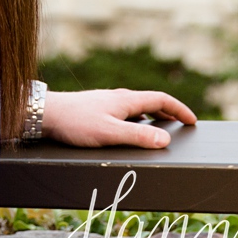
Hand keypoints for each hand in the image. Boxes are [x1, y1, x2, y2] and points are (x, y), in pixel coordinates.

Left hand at [41, 88, 197, 148]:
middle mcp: (118, 97)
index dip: (180, 109)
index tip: (193, 121)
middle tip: (181, 125)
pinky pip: (124, 112)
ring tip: (159, 130)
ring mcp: (106, 102)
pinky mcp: (96, 109)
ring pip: (136, 107)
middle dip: (169, 113)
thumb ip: (138, 137)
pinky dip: (136, 120)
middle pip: (151, 101)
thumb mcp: (110, 133)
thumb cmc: (75, 123)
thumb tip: (165, 140)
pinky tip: (129, 132)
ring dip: (152, 117)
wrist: (45, 114)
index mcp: (126, 100)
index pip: (161, 99)